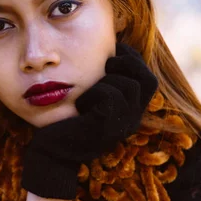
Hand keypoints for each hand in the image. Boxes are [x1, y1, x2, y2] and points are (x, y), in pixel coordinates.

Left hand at [21, 42, 158, 199]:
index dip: (133, 60)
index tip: (112, 52)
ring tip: (88, 92)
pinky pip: (111, 96)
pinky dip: (95, 93)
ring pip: (128, 86)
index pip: (148, 79)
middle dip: (129, 64)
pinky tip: (81, 105)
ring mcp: (122, 126)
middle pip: (148, 80)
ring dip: (106, 80)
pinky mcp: (107, 128)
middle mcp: (132, 120)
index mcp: (130, 111)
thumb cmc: (67, 120)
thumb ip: (103, 79)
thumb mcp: (90, 97)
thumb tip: (105, 48)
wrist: (51, 152)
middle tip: (106, 64)